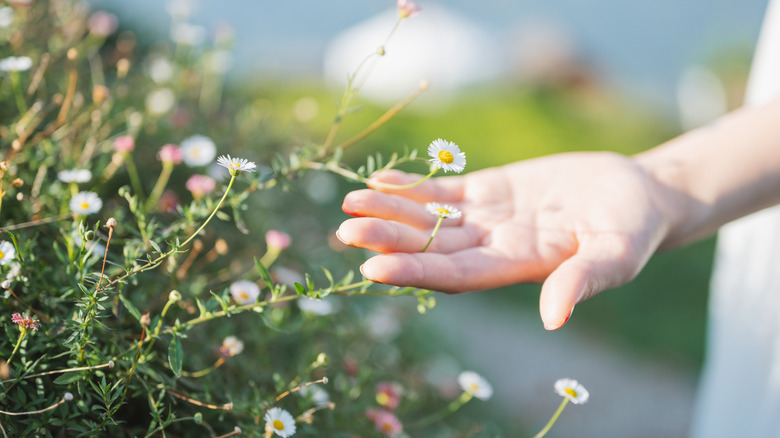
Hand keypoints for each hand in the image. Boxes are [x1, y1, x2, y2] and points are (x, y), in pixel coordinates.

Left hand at [337, 151, 673, 328]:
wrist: (638, 193)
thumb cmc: (635, 227)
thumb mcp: (618, 253)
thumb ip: (584, 279)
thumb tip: (553, 318)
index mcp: (517, 267)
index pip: (456, 275)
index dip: (416, 270)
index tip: (374, 266)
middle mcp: (492, 247)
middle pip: (431, 246)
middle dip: (390, 237)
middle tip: (347, 228)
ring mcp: (487, 219)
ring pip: (429, 217)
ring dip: (390, 211)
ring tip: (349, 202)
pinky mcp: (490, 191)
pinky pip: (443, 190)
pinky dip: (412, 186)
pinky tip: (380, 180)